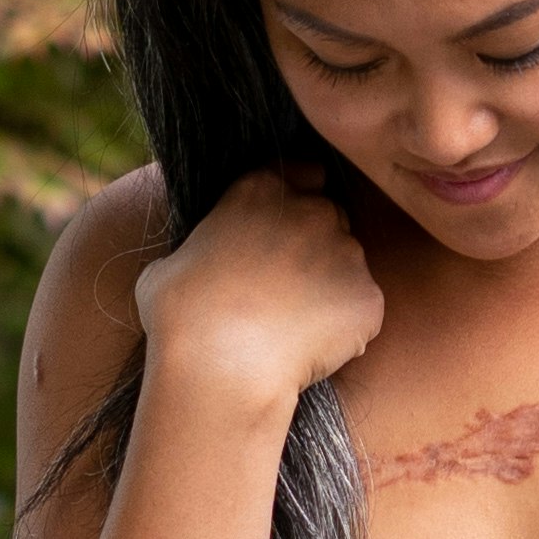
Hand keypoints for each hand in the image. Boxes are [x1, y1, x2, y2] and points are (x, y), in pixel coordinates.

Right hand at [134, 171, 384, 420]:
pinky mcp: (368, 298)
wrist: (218, 364)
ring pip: (350, 265)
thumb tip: (198, 262)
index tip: (283, 234)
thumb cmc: (181, 315)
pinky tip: (311, 350)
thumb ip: (202, 246)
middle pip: (332, 217)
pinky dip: (347, 329)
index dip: (298, 202)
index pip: (305, 173)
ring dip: (331, 289)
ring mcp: (347, 252)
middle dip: (317, 245)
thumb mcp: (170, 261)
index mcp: (262, 188)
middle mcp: (312, 210)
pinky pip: (363, 311)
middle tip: (287, 290)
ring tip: (294, 328)